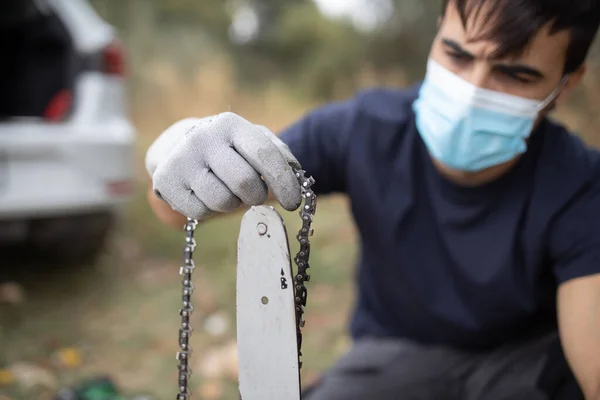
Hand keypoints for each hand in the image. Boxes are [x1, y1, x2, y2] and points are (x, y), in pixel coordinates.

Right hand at [145, 112, 301, 219]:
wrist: (178, 147)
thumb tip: (299, 180)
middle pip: (245, 183)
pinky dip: (210, 211)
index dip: (284, 183)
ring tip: (227, 190)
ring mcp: (181, 159)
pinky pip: (200, 212)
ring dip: (233, 204)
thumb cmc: (229, 149)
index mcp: (231, 124)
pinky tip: (206, 195)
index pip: (265, 155)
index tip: (294, 204)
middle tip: (254, 194)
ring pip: (223, 202)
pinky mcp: (165, 181)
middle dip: (256, 195)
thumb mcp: (254, 142)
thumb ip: (280, 156)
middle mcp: (203, 137)